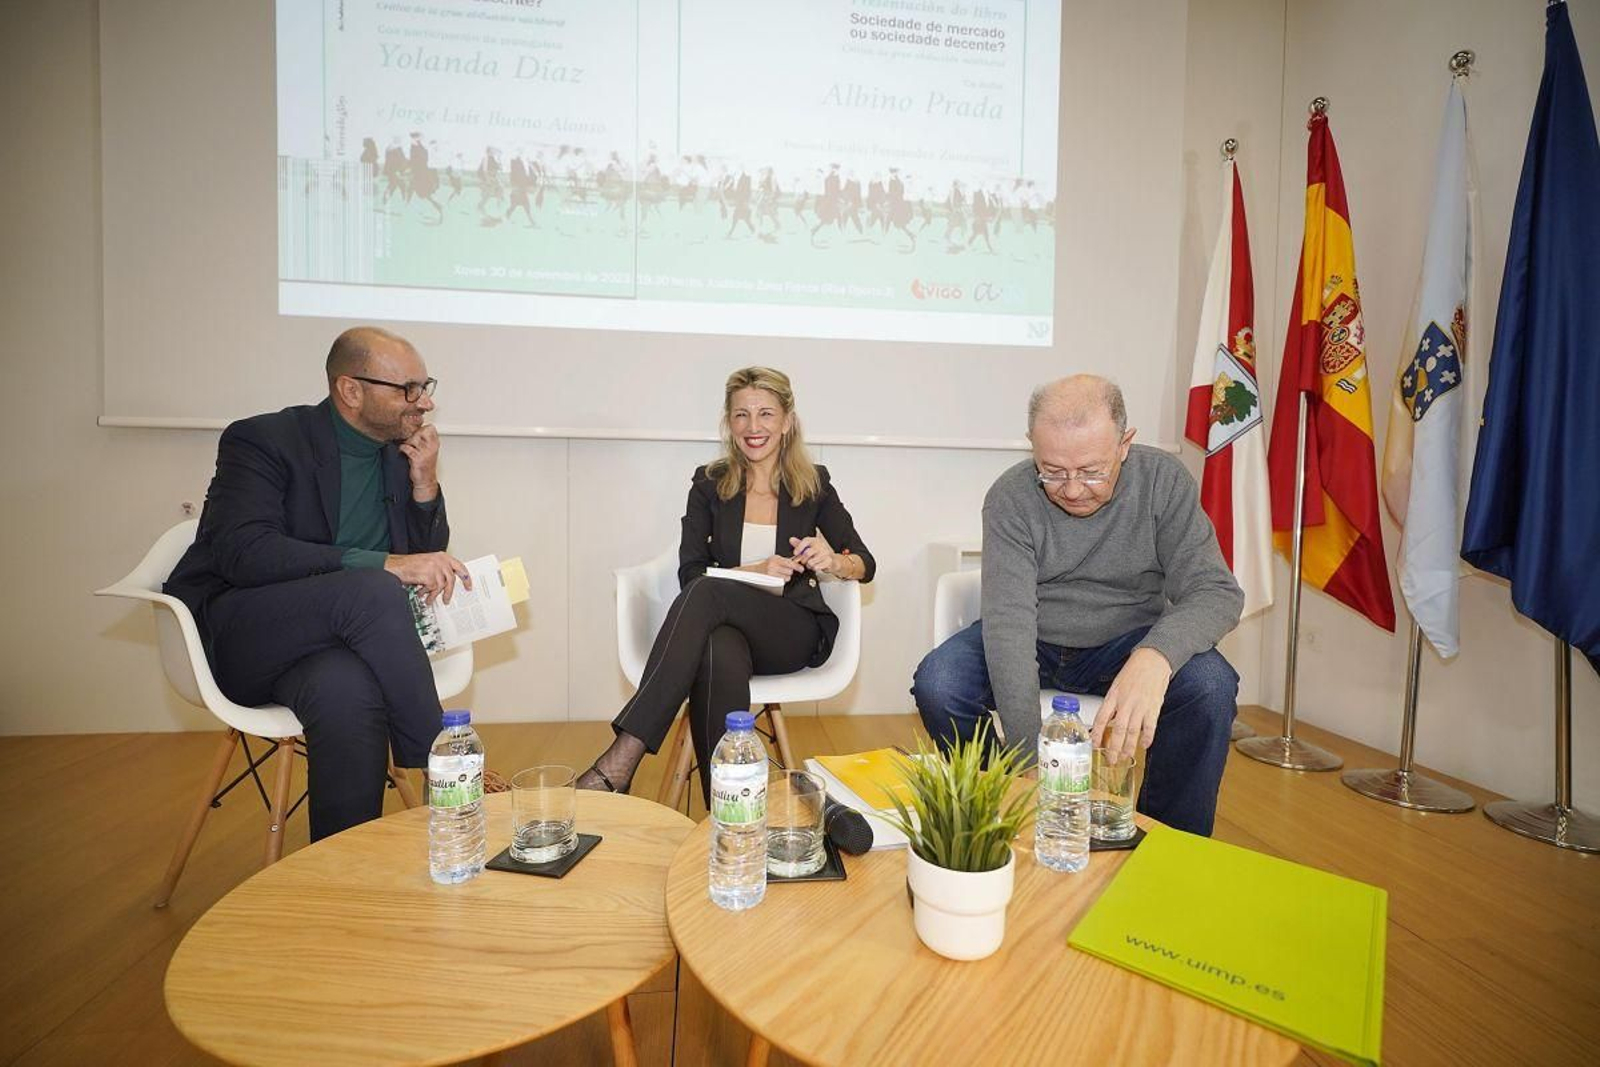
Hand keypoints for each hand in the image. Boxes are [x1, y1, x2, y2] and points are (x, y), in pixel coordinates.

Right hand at [384, 551, 469, 604]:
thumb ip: (440, 570)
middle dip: (449, 592)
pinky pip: (432, 588)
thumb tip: (449, 583)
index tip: (469, 586)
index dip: (466, 578)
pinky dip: (427, 593)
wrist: (395, 566)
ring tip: (429, 598)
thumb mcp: (429, 563)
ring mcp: (434, 567)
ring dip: (434, 595)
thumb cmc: (410, 566)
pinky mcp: (428, 575)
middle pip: (451, 579)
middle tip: (447, 600)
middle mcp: (440, 560)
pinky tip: (421, 593)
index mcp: (442, 556)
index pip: (460, 567)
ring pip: (441, 586)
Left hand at [398, 425, 440, 500]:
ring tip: (408, 447)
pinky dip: (402, 448)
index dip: (421, 428)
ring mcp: (425, 453)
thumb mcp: (428, 450)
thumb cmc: (425, 466)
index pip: (430, 427)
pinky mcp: (418, 459)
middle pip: (421, 430)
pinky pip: (407, 448)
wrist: (425, 481)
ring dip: (407, 441)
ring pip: (413, 438)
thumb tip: (414, 428)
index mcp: (435, 444)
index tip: (416, 433)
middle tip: (411, 441)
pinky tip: (403, 451)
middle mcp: (432, 447)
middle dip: (413, 434)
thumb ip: (424, 439)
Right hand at [744, 554, 802, 592]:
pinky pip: (782, 581)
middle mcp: (773, 566)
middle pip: (790, 571)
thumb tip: (797, 561)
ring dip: (786, 576)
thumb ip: (786, 560)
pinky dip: (782, 580)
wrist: (755, 571)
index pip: (790, 563)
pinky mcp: (771, 580)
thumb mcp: (775, 559)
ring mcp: (772, 574)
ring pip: (787, 577)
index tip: (801, 569)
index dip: (797, 566)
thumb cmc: (766, 564)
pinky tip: (778, 577)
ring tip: (780, 573)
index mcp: (776, 559)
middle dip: (789, 571)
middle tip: (785, 570)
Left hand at [789, 532, 836, 573]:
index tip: (795, 553)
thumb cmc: (817, 552)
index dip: (799, 547)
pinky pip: (816, 567)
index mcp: (814, 540)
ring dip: (808, 565)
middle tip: (803, 561)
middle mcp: (820, 545)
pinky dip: (814, 568)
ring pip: (811, 562)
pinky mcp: (828, 560)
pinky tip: (815, 566)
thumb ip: (799, 544)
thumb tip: (791, 539)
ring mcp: (825, 553)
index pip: (806, 541)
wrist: (829, 559)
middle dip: (803, 560)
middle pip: (807, 553)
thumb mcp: (807, 546)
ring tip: (810, 564)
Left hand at [1091, 647, 1172, 763]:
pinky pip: (1150, 727)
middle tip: (1111, 760)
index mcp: (1113, 696)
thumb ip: (1112, 703)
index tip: (1095, 746)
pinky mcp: (1153, 707)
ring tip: (1126, 757)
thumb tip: (1107, 721)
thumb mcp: (1116, 685)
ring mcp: (1140, 706)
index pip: (1101, 718)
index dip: (1097, 734)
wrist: (1152, 660)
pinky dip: (1147, 738)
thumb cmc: (1134, 671)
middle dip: (1113, 748)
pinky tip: (1144, 746)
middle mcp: (1125, 703)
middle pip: (1117, 730)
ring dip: (1129, 747)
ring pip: (1132, 732)